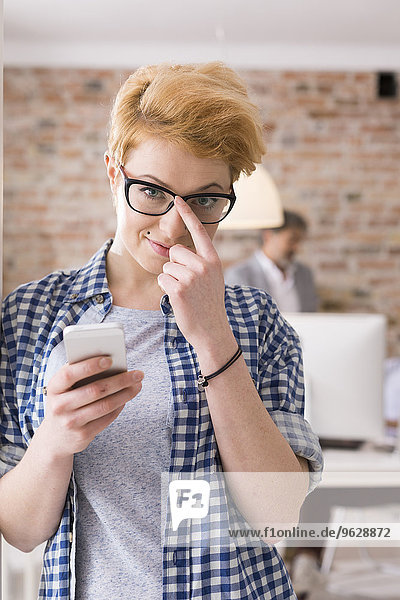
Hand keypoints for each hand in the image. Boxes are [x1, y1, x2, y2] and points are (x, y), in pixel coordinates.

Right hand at [40, 356, 143, 458]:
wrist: (55, 438)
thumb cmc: (65, 402)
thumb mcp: (63, 389)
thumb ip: (79, 374)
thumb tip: (111, 362)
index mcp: (53, 388)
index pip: (69, 374)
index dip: (89, 366)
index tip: (110, 359)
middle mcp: (59, 406)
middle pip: (95, 390)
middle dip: (120, 380)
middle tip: (138, 373)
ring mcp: (71, 423)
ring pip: (105, 405)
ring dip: (125, 394)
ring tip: (137, 384)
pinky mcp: (83, 435)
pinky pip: (107, 418)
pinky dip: (120, 406)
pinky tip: (127, 397)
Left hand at [157, 196, 231, 347]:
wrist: (211, 330)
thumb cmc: (209, 305)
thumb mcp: (212, 279)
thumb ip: (201, 264)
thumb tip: (178, 253)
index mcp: (213, 260)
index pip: (199, 232)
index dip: (188, 215)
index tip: (178, 199)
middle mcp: (204, 266)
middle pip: (176, 251)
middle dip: (175, 265)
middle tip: (187, 283)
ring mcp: (192, 277)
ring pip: (167, 267)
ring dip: (170, 280)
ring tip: (185, 293)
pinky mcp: (179, 289)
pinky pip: (162, 279)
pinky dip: (166, 289)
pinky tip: (178, 299)